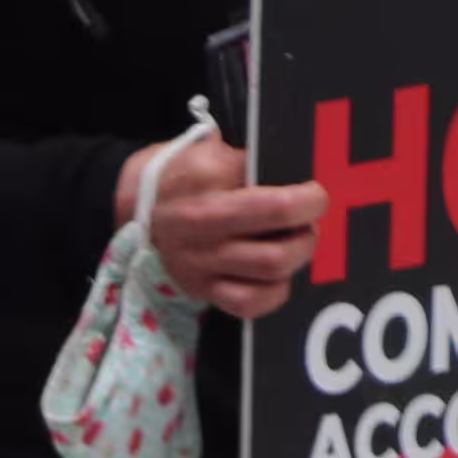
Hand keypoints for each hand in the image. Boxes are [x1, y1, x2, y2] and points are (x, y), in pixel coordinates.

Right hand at [127, 133, 322, 318]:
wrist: (143, 209)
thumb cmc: (190, 176)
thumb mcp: (212, 153)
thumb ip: (252, 164)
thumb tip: (302, 181)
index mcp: (204, 183)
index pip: (271, 193)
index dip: (307, 196)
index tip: (314, 194)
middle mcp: (199, 225)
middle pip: (278, 226)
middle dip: (308, 220)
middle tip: (309, 217)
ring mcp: (200, 262)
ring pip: (272, 265)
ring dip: (299, 253)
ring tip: (296, 242)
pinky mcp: (203, 291)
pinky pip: (250, 304)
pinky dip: (274, 292)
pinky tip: (277, 277)